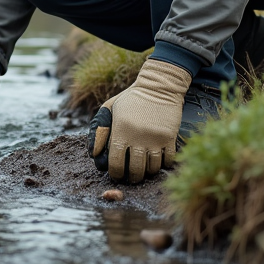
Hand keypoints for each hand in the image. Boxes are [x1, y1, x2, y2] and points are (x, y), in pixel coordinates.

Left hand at [87, 58, 191, 182]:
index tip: (116, 175)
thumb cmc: (131, 98)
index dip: (115, 173)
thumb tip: (94, 154)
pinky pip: (168, 160)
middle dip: (132, 177)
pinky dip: (164, 164)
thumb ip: (99, 130)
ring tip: (145, 171)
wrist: (159, 86)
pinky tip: (159, 162)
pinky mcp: (169, 137)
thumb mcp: (110, 108)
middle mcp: (138, 137)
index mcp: (121, 131)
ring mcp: (155, 138)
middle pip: (135, 169)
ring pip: (152, 168)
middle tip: (131, 177)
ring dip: (148, 173)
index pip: (116, 163)